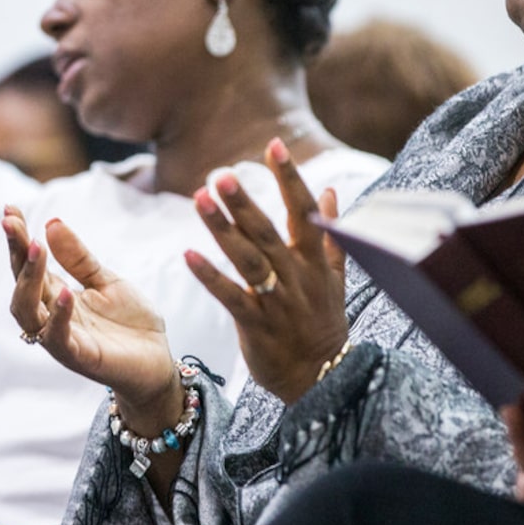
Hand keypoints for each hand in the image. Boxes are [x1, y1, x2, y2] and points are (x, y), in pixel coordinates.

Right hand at [4, 206, 178, 418]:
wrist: (157, 363)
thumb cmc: (130, 323)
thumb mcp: (107, 281)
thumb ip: (79, 258)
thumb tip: (51, 222)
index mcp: (56, 296)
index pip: (28, 264)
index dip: (17, 238)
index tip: (10, 207)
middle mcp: (51, 317)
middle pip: (21, 284)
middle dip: (16, 252)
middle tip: (11, 222)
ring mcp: (62, 338)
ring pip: (28, 312)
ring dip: (29, 279)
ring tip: (36, 248)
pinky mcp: (80, 357)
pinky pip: (59, 338)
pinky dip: (59, 315)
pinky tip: (65, 292)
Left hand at [183, 138, 347, 403]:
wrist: (322, 378)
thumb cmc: (324, 323)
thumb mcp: (335, 277)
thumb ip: (331, 233)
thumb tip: (330, 190)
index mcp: (316, 261)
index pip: (304, 211)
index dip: (290, 178)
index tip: (274, 145)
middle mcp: (297, 277)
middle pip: (269, 232)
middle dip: (245, 202)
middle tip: (221, 173)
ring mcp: (277, 301)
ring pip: (248, 260)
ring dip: (223, 230)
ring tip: (200, 199)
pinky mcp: (256, 326)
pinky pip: (231, 297)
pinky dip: (210, 276)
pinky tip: (188, 254)